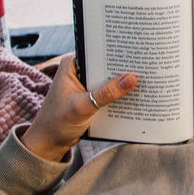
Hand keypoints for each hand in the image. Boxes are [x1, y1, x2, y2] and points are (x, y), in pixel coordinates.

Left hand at [20, 54, 136, 160]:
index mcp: (72, 64)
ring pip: (108, 78)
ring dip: (122, 82)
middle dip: (122, 67)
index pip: (97, 52)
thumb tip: (131, 79)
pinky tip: (133, 95)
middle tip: (144, 66)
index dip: (115, 51)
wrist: (48, 143)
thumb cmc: (57, 123)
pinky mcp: (91, 96)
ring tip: (144, 79)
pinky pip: (108, 91)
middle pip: (105, 65)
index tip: (135, 51)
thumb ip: (106, 93)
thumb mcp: (82, 106)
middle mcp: (79, 71)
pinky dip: (118, 94)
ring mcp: (85, 84)